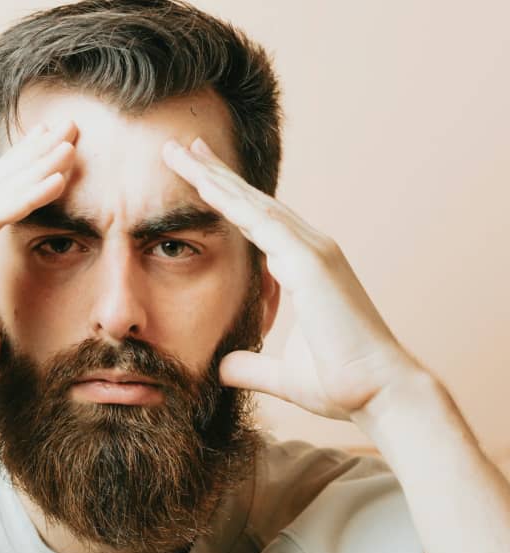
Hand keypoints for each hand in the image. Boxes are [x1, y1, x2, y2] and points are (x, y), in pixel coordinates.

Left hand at [162, 136, 422, 420]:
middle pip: (252, 202)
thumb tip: (222, 367)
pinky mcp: (312, 262)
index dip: (225, 198)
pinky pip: (262, 222)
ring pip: (253, 203)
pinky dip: (231, 201)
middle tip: (182, 147)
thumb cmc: (342, 383)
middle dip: (216, 174)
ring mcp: (313, 250)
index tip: (198, 176)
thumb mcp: (281, 373)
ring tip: (182, 151)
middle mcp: (309, 249)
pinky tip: (203, 182)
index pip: (255, 223)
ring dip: (216, 177)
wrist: (381, 395)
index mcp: (304, 267)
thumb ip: (250, 366)